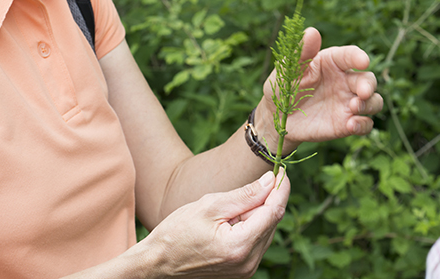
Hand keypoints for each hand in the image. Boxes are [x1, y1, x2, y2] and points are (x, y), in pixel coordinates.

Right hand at [142, 171, 289, 277]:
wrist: (158, 263)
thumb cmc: (178, 232)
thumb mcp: (210, 205)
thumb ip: (245, 194)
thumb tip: (271, 181)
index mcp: (240, 245)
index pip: (273, 211)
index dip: (281, 189)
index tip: (281, 171)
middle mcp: (248, 263)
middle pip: (272, 222)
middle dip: (267, 200)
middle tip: (253, 184)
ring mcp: (246, 270)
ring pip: (265, 232)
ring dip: (257, 214)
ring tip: (231, 210)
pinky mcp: (242, 271)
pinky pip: (256, 243)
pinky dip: (250, 227)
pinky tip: (231, 222)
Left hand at [258, 28, 382, 152]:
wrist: (276, 119)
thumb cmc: (283, 88)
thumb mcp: (288, 70)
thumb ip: (301, 52)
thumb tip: (312, 31)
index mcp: (332, 62)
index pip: (350, 55)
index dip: (358, 57)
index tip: (363, 61)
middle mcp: (345, 81)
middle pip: (368, 79)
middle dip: (369, 85)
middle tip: (362, 93)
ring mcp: (348, 103)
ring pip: (374, 101)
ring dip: (370, 104)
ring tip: (354, 108)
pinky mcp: (347, 124)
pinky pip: (366, 124)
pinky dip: (364, 125)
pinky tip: (351, 125)